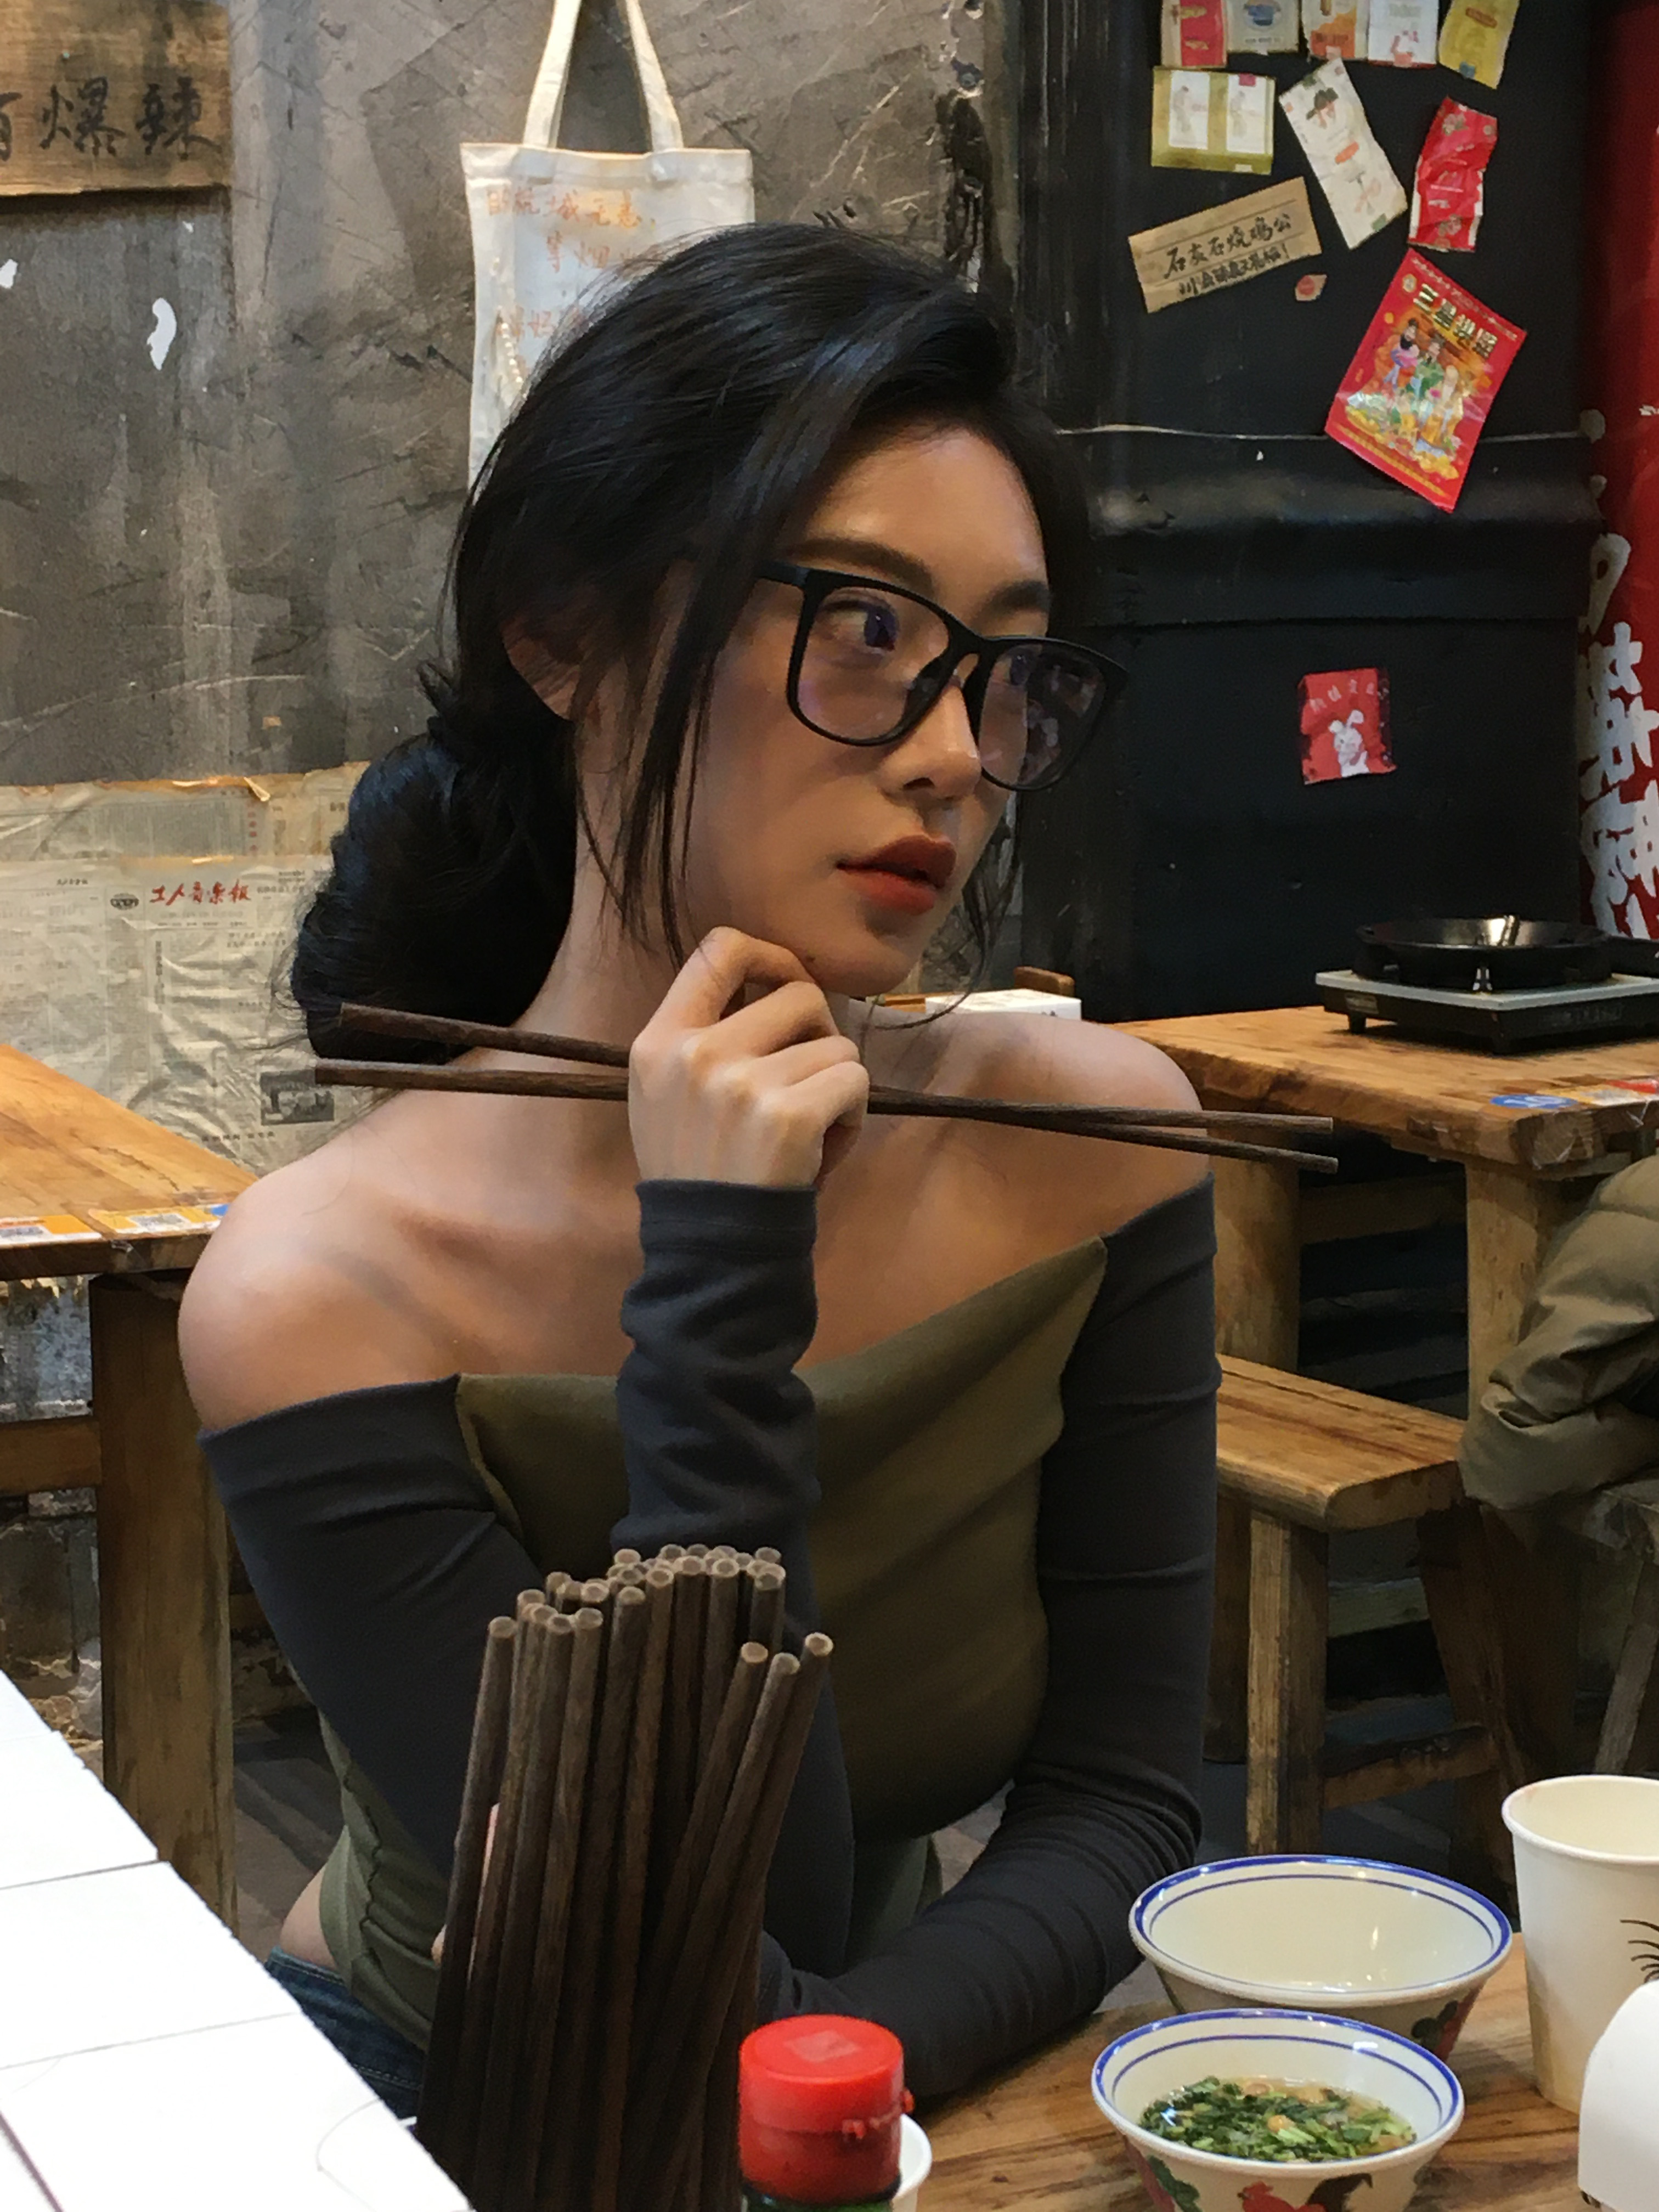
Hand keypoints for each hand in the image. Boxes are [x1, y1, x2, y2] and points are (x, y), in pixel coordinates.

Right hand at [628, 929, 868, 1187]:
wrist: (710, 1250)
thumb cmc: (698, 1170)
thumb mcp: (666, 1095)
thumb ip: (703, 1037)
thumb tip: (773, 983)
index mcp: (658, 1041)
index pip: (718, 949)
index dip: (769, 953)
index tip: (786, 979)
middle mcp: (696, 1053)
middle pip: (798, 994)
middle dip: (819, 1033)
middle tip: (806, 1080)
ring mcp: (741, 1083)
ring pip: (836, 1044)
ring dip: (837, 1085)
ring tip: (810, 1129)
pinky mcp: (788, 1114)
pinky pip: (855, 1080)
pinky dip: (853, 1114)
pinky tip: (824, 1147)